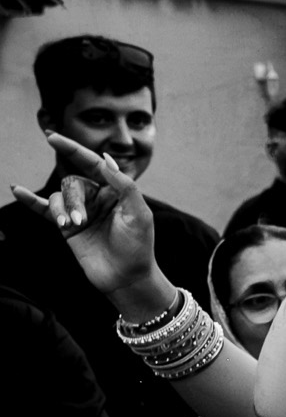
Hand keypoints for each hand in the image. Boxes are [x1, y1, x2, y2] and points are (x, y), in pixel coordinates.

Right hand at [11, 137, 172, 309]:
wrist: (126, 278)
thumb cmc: (138, 246)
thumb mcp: (138, 214)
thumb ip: (124, 185)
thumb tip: (105, 160)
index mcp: (115, 191)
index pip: (92, 163)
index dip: (72, 149)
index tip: (51, 137)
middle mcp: (96, 198)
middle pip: (72, 183)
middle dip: (72, 199)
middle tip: (80, 221)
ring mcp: (80, 211)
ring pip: (58, 197)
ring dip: (60, 209)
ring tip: (70, 226)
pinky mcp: (67, 227)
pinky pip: (45, 209)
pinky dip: (31, 201)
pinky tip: (17, 190)